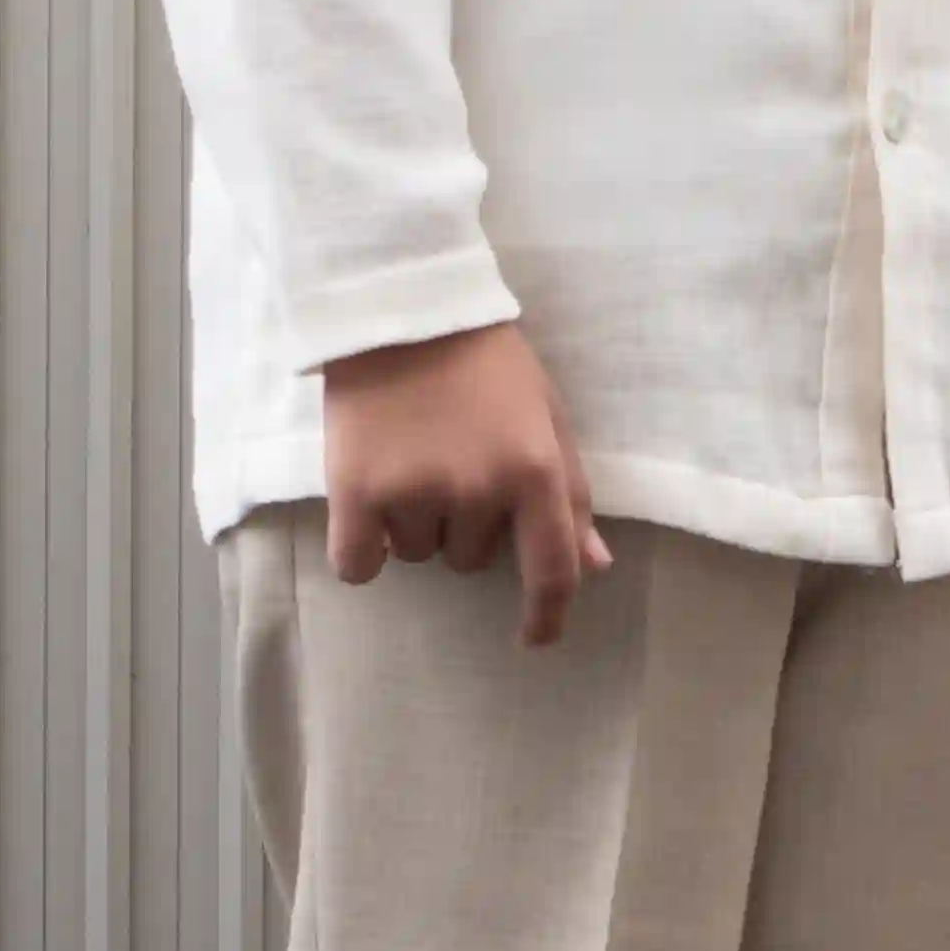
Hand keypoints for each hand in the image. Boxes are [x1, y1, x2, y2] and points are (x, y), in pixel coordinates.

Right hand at [318, 319, 604, 646]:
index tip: (536, 638)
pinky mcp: (354, 491)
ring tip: (410, 458)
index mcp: (535, 472)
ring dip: (415, 525)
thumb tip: (595, 567)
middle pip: (472, 560)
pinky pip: (359, 564)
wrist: (403, 312)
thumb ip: (571, 495)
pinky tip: (367, 508)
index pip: (552, 569)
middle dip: (467, 526)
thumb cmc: (487, 366)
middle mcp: (479, 490)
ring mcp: (415, 492)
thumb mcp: (547, 419)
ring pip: (418, 555)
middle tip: (451, 462)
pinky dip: (363, 549)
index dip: (548, 614)